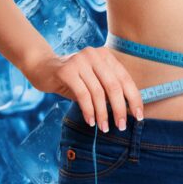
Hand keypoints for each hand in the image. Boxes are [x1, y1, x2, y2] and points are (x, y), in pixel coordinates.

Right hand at [25, 46, 143, 131]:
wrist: (43, 68)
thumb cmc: (74, 79)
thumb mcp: (95, 81)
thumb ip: (109, 91)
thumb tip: (128, 112)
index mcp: (107, 57)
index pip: (126, 80)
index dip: (134, 99)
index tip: (139, 117)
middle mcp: (95, 55)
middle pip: (114, 86)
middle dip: (120, 109)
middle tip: (122, 126)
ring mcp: (80, 61)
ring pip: (98, 93)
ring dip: (103, 114)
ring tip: (105, 128)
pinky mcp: (66, 70)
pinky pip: (83, 95)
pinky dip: (89, 111)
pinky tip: (91, 122)